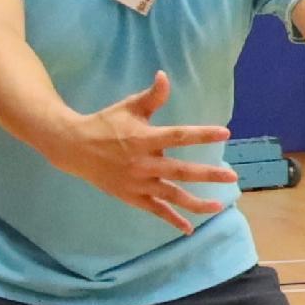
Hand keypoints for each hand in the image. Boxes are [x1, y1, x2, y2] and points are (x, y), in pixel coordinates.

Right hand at [62, 72, 240, 230]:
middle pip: (180, 171)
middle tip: (232, 176)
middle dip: (207, 174)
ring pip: (171, 195)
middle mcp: (142, 163)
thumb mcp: (128, 108)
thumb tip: (165, 76)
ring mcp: (137, 183)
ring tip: (219, 205)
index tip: (225, 133)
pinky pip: (155, 210)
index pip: (178, 136)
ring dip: (195, 202)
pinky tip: (189, 228)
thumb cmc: (105, 124)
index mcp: (143, 139)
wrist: (72, 148)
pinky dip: (171, 220)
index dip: (201, 135)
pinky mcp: (131, 196)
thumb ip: (151, 97)